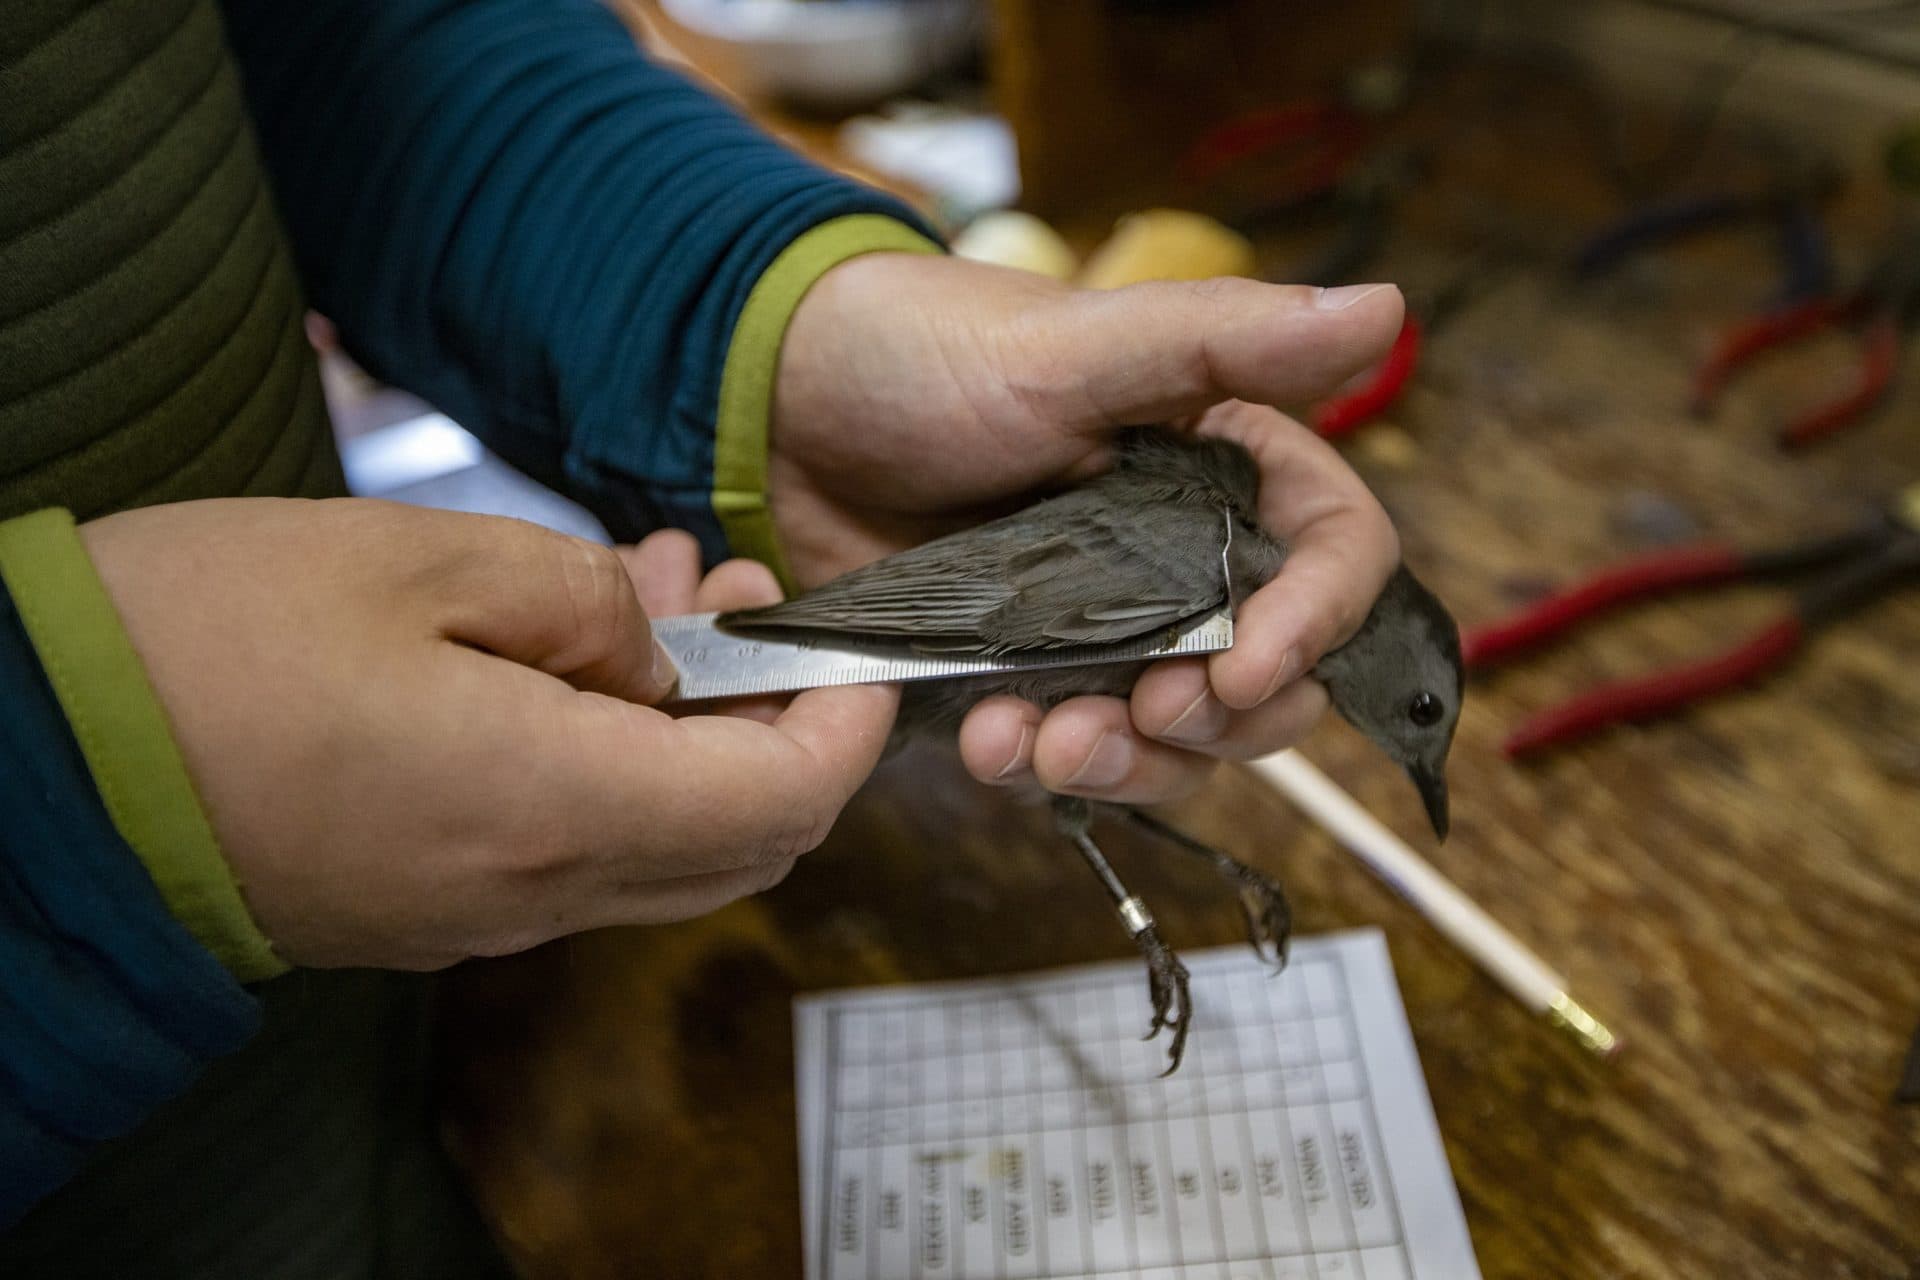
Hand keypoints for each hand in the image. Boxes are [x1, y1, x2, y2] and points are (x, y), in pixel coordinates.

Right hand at [81, 500, 895, 969]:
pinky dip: (613, 763)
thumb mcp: (415, 559)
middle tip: (737, 595)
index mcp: (552, 803)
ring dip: (690, 734)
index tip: (850, 647)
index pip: (781, 799)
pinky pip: (573, 848)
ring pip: (660, 844)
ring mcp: (481, 911)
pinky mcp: (430, 905)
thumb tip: (654, 639)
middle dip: (775, 719)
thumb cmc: (202, 643)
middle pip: (740, 839)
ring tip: (647, 594)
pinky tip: (562, 659)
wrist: (38, 767)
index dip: (845, 724)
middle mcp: (534, 886)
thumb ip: (578, 598)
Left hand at [770, 253, 1401, 803]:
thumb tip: (1386, 310)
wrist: (776, 410)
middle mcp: (1181, 557)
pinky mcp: (1024, 679)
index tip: (1246, 667)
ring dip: (1128, 763)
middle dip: (1218, 720)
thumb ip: (1223, 341)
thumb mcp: (1072, 344)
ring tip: (1045, 743)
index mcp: (1220, 467)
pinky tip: (986, 742)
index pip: (1333, 555)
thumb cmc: (924, 351)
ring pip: (1177, 740)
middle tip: (1144, 713)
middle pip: (1272, 679)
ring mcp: (1102, 629)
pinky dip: (1040, 767)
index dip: (1316, 624)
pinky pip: (1070, 754)